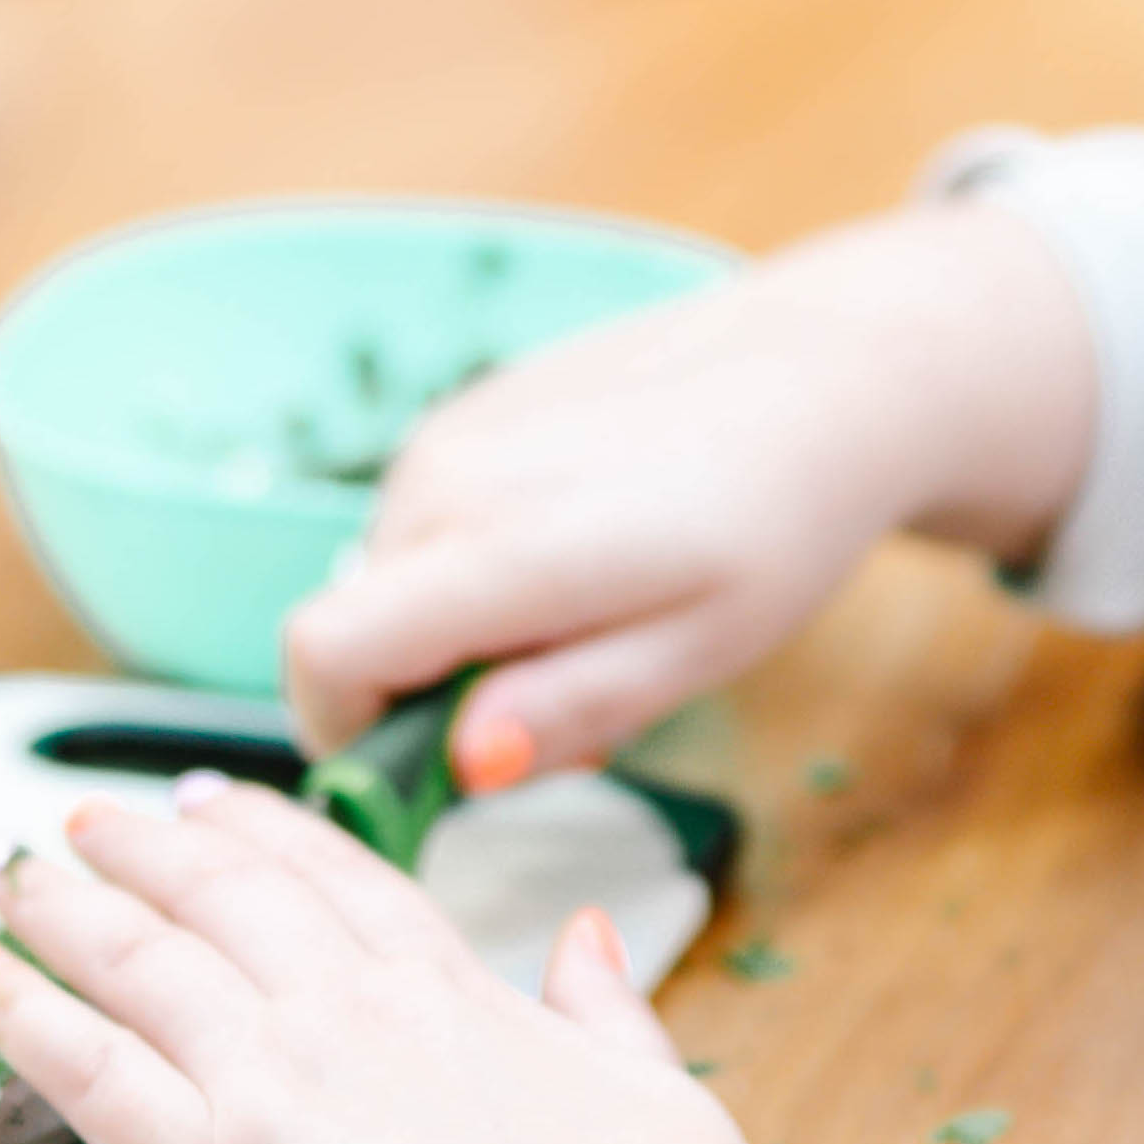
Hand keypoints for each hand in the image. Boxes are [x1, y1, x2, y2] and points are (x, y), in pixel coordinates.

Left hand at [0, 777, 960, 1143]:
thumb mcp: (652, 1085)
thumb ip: (603, 1004)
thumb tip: (592, 935)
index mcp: (451, 986)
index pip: (333, 877)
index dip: (258, 830)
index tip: (211, 800)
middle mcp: (349, 1008)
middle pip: (215, 894)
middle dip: (136, 848)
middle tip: (81, 825)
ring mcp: (277, 1077)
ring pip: (131, 957)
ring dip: (51, 904)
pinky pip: (83, 1069)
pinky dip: (14, 1011)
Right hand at [277, 204, 1095, 774]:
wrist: (820, 376)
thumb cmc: (773, 527)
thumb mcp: (698, 652)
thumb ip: (570, 708)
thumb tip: (464, 764)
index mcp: (500, 544)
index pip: (323, 651)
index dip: (348, 732)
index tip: (438, 768)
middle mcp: (447, 474)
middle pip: (358, 626)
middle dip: (432, 693)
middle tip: (570, 694)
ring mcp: (451, 430)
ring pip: (389, 578)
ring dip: (461, 628)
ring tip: (590, 617)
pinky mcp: (468, 408)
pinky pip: (425, 521)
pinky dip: (477, 564)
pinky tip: (583, 548)